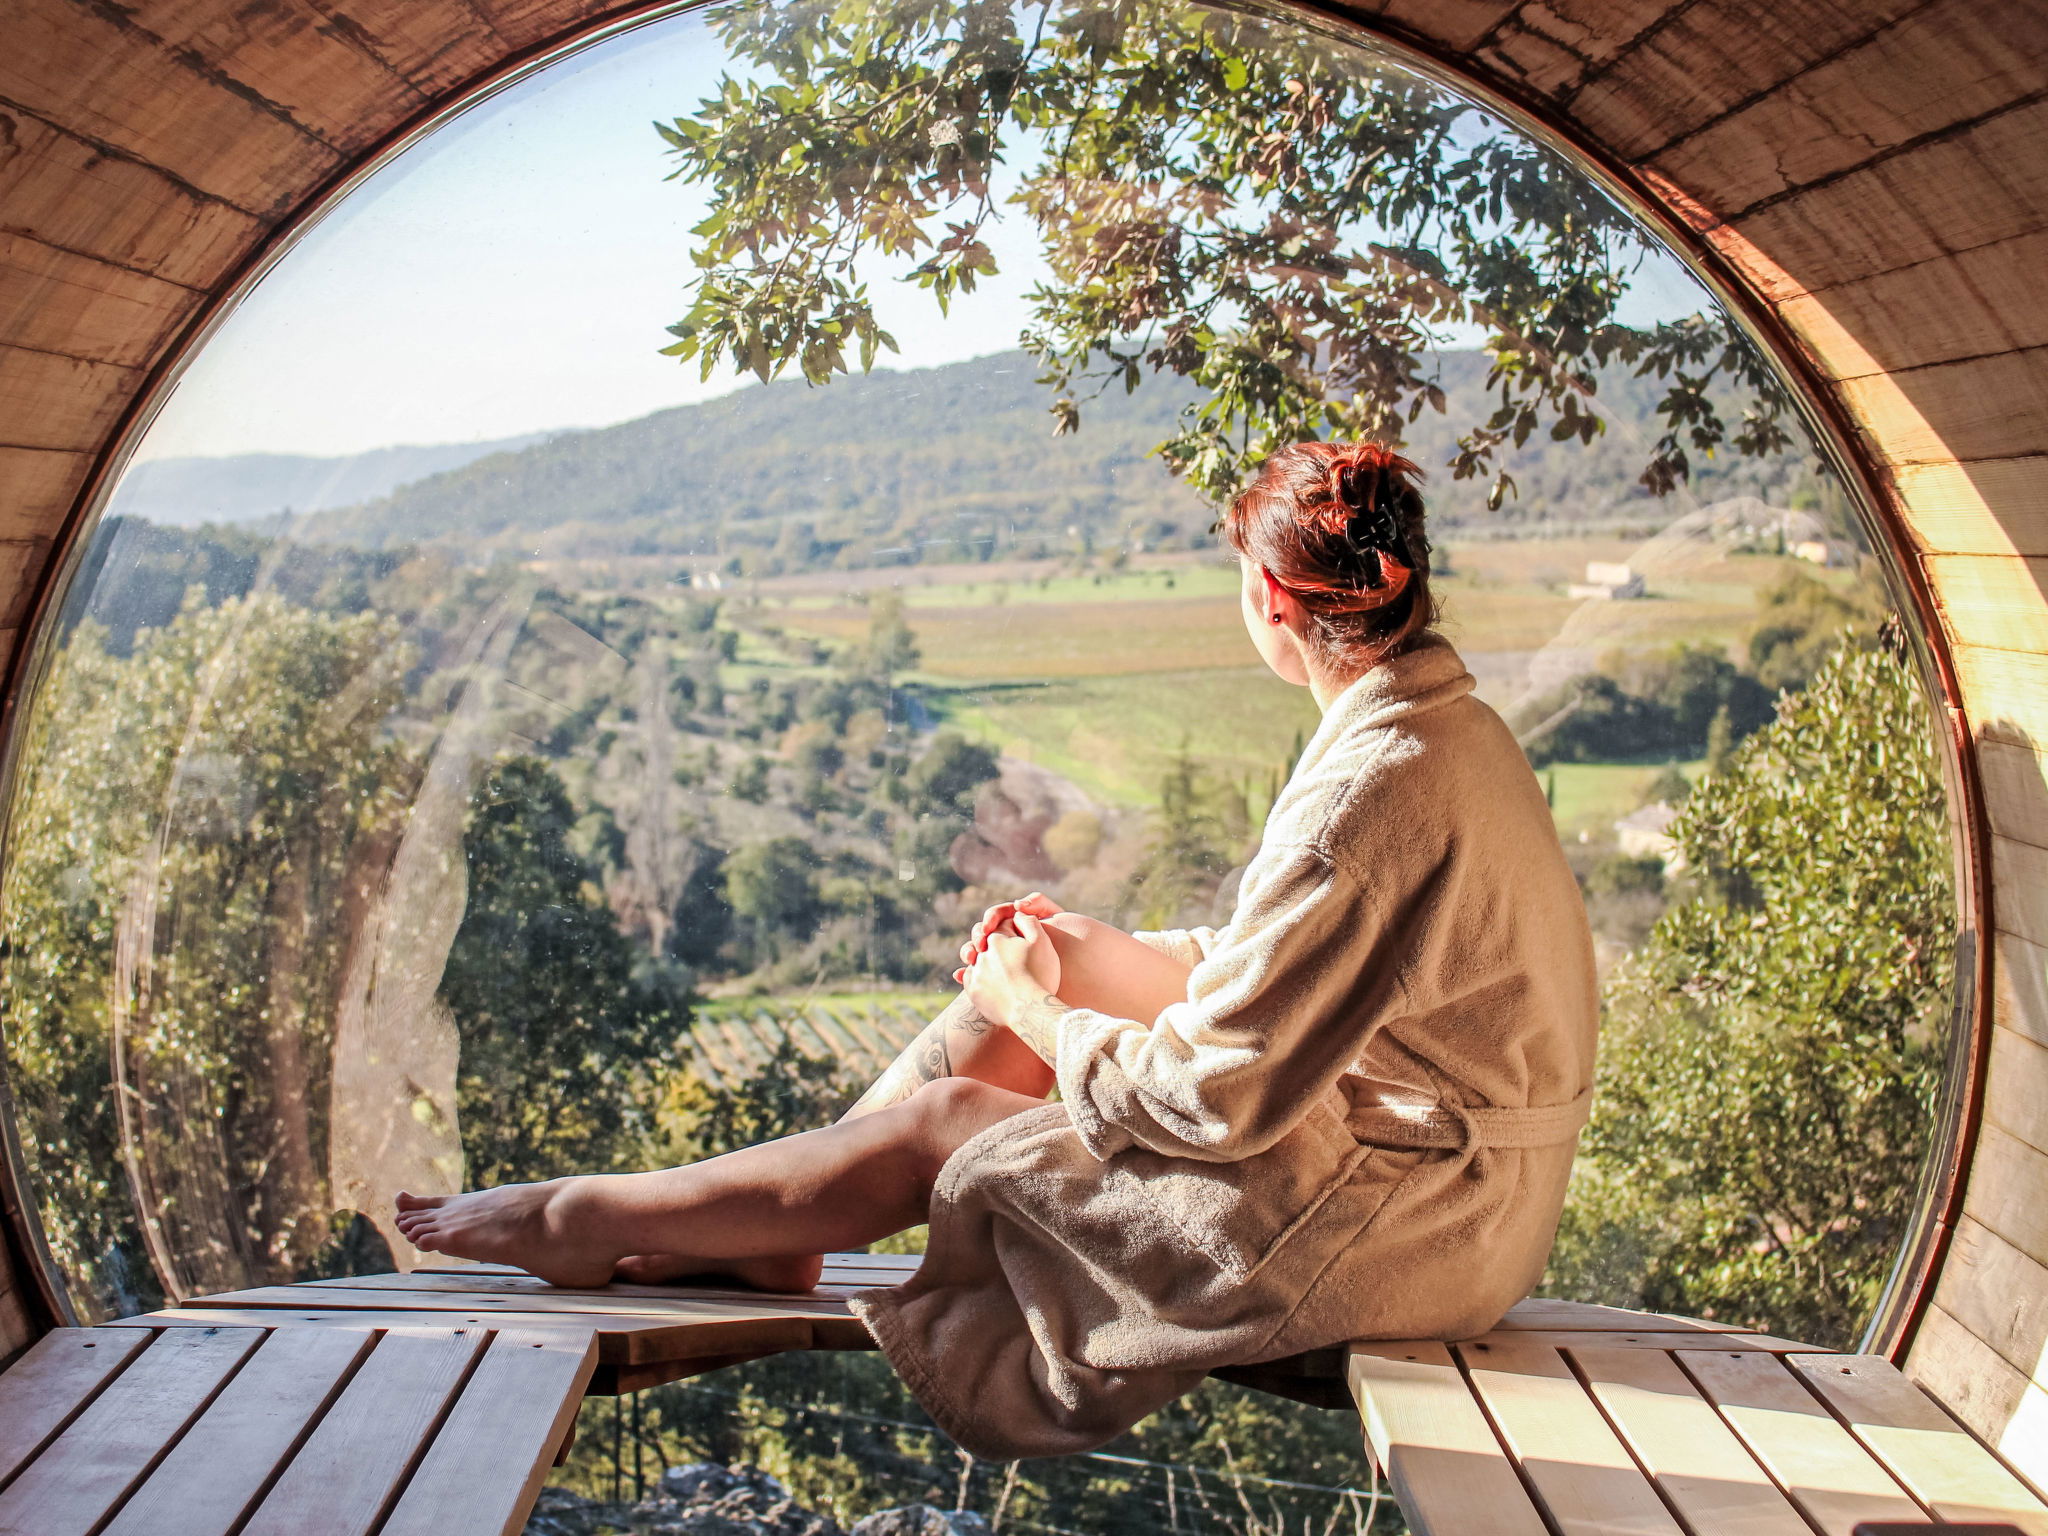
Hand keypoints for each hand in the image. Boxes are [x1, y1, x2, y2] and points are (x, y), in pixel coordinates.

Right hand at [958, 892, 1063, 968]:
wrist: (1074, 978)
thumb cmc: (1069, 948)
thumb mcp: (1058, 920)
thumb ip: (1040, 903)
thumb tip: (1018, 903)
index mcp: (1020, 924)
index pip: (998, 915)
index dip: (991, 918)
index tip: (990, 927)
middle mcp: (1009, 941)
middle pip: (984, 933)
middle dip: (978, 936)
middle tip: (980, 945)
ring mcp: (1002, 961)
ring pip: (978, 953)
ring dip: (969, 953)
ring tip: (970, 959)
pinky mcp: (997, 978)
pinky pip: (979, 974)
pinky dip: (966, 975)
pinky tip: (961, 976)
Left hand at [958, 912, 1060, 1026]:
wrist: (1030, 1011)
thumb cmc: (1040, 974)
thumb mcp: (1041, 941)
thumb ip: (1028, 921)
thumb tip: (1017, 913)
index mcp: (996, 937)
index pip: (1002, 926)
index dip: (1013, 929)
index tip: (1021, 938)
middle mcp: (981, 953)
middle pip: (986, 941)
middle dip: (992, 942)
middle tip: (1007, 952)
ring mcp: (976, 973)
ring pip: (977, 960)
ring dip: (983, 960)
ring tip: (997, 968)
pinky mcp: (973, 992)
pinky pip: (970, 980)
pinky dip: (977, 978)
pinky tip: (986, 981)